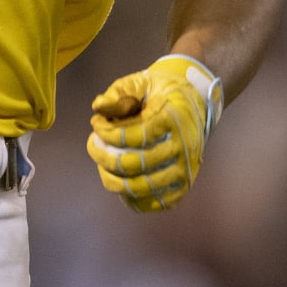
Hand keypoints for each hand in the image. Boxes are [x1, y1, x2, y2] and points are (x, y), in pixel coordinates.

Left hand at [85, 54, 222, 211]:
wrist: (194, 103)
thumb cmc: (159, 93)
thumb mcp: (140, 83)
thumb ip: (118, 94)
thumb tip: (98, 107)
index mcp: (173, 119)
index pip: (134, 136)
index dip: (107, 133)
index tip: (95, 123)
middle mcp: (183, 147)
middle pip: (134, 164)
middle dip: (103, 156)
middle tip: (92, 144)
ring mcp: (185, 170)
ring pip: (141, 187)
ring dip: (112, 178)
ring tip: (101, 165)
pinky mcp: (184, 187)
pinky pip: (155, 203)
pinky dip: (132, 198)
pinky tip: (119, 181)